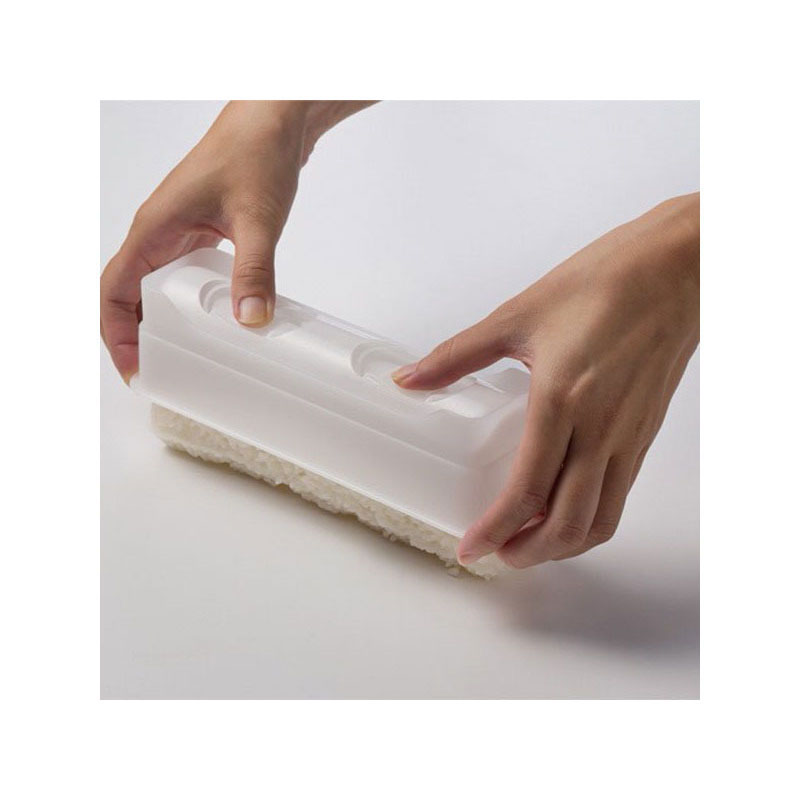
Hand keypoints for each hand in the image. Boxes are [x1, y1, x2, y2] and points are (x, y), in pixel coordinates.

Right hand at [100, 100, 372, 381]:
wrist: (276, 119)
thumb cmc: (255, 152)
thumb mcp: (256, 219)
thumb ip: (253, 270)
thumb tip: (250, 320)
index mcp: (154, 229)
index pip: (114, 291)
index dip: (117, 334)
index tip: (136, 367)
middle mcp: (159, 232)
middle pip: (129, 294)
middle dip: (137, 336)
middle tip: (162, 372)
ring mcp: (180, 231)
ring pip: (156, 286)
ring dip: (162, 321)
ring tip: (185, 356)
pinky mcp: (203, 231)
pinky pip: (184, 275)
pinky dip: (190, 303)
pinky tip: (216, 320)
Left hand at [393, 193, 699, 568]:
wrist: (676, 271)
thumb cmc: (603, 284)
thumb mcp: (518, 316)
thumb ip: (457, 356)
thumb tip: (410, 379)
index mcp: (562, 401)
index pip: (527, 489)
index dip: (496, 529)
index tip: (471, 548)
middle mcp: (600, 430)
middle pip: (566, 522)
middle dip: (527, 552)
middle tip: (495, 555)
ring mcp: (627, 438)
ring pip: (600, 520)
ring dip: (562, 546)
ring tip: (528, 546)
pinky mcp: (643, 435)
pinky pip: (619, 497)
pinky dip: (591, 522)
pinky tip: (567, 512)